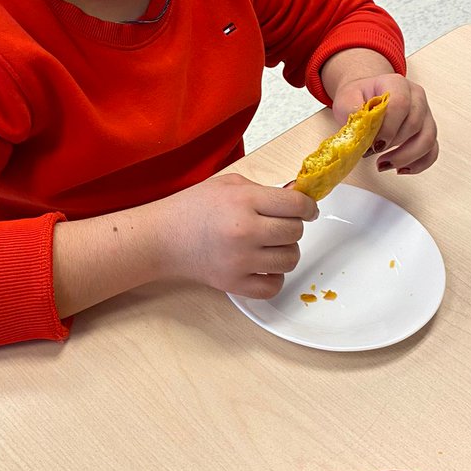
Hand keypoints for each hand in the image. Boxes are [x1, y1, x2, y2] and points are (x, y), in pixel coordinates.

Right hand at [156, 173, 317, 298]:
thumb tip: (298, 198)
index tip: (307, 210)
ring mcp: (240, 261)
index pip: (295, 206)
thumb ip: (265, 190)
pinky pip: (273, 286)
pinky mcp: (234, 284)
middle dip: (293, 227)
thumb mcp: (229, 184)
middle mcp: (244, 231)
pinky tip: (264, 265)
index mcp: (244, 201)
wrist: (162, 237)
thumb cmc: (193, 207)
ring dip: (285, 251)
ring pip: (290, 259)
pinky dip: (275, 277)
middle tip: (279, 224)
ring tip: (270, 245)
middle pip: (295, 232)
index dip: (308, 207)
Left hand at [331, 73, 437, 175]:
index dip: (388, 128)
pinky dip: (418, 164)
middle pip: (414, 124)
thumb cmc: (360, 97)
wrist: (367, 96)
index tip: (374, 143)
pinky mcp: (427, 131)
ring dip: (405, 157)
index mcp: (397, 84)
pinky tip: (400, 169)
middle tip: (372, 153)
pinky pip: (432, 151)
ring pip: (427, 139)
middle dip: (393, 145)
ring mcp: (425, 114)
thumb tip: (359, 131)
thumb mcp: (346, 99)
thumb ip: (352, 112)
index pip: (400, 104)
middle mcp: (416, 97)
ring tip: (384, 164)